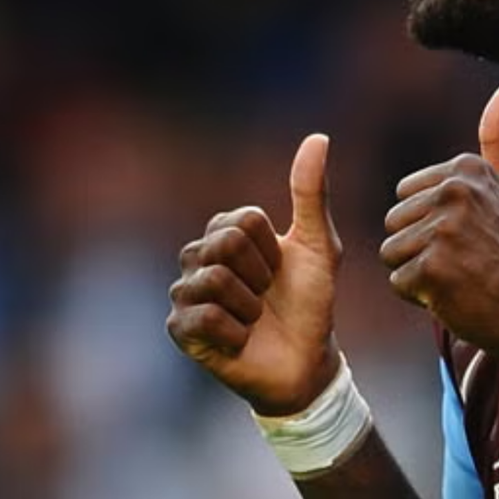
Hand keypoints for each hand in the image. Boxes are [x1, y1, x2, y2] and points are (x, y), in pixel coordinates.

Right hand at [167, 133, 341, 414]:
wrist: (306, 362)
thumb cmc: (311, 302)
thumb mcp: (318, 246)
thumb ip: (311, 193)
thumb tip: (319, 137)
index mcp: (225, 232)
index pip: (245, 220)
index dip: (273, 250)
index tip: (280, 272)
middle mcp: (197, 257)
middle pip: (226, 244)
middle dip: (261, 275)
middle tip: (267, 296)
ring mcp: (184, 293)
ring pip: (216, 281)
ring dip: (251, 306)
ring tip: (255, 319)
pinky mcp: (180, 330)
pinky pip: (205, 318)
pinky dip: (236, 332)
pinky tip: (240, 340)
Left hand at [380, 83, 498, 356]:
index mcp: (465, 169)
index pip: (406, 195)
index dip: (429, 223)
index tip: (467, 236)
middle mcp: (454, 192)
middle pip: (393, 222)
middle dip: (418, 248)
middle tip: (461, 261)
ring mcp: (443, 229)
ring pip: (392, 252)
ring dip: (417, 273)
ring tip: (457, 277)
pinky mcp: (433, 266)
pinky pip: (398, 281)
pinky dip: (420, 296)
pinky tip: (453, 295)